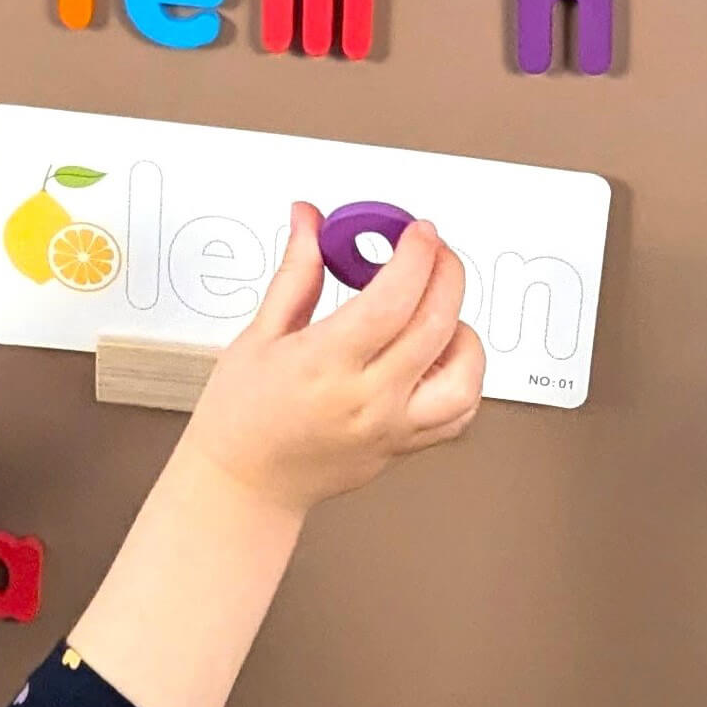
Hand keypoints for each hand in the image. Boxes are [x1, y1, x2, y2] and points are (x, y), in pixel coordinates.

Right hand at [177, 201, 485, 518]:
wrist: (244, 483)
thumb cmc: (241, 419)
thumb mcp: (259, 335)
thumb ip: (297, 273)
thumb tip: (310, 223)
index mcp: (323, 365)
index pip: (392, 299)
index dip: (415, 255)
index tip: (416, 232)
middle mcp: (365, 398)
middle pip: (434, 323)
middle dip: (444, 271)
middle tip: (431, 251)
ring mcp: (391, 426)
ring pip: (464, 373)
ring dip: (461, 328)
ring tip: (435, 310)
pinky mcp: (403, 446)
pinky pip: (459, 412)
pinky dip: (464, 376)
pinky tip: (440, 355)